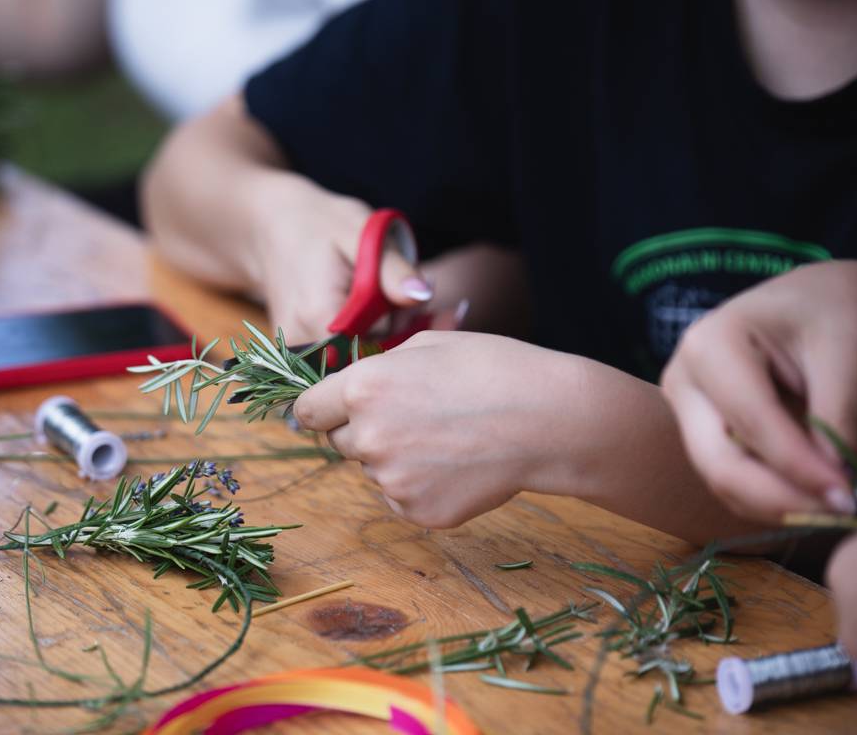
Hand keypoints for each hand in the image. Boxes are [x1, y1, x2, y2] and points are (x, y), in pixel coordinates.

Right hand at [250, 176, 431, 342]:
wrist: (271, 226)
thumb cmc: (319, 223)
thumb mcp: (360, 232)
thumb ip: (391, 268)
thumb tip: (421, 295)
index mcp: (318, 314)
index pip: (379, 347)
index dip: (399, 324)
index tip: (402, 292)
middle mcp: (300, 342)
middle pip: (367, 354)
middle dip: (391, 326)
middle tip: (394, 286)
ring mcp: (293, 351)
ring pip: (355, 356)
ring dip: (377, 329)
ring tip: (376, 291)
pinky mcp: (294, 352)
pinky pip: (339, 353)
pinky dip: (359, 333)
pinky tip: (362, 305)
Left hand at [292, 331, 596, 527]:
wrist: (548, 420)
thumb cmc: (493, 369)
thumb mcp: (427, 346)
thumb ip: (378, 370)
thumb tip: (350, 392)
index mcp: (363, 389)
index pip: (308, 410)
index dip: (321, 408)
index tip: (332, 410)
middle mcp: (368, 437)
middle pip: (339, 442)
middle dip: (363, 431)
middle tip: (412, 418)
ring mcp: (392, 480)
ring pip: (373, 470)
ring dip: (395, 458)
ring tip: (447, 438)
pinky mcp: (418, 511)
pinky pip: (401, 498)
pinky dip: (420, 485)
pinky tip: (457, 464)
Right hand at [661, 261, 856, 522]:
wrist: (825, 304)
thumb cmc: (835, 312)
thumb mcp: (847, 354)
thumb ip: (835, 419)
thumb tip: (835, 489)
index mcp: (710, 344)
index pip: (749, 420)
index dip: (798, 465)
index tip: (849, 496)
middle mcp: (685, 381)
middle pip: (718, 461)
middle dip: (779, 497)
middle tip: (840, 513)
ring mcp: (688, 412)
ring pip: (722, 480)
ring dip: (778, 505)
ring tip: (834, 507)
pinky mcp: (704, 435)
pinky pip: (733, 481)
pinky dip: (773, 499)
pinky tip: (815, 499)